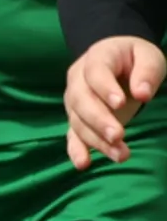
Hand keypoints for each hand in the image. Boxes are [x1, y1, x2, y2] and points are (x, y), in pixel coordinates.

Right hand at [65, 36, 164, 168]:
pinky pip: (72, 133)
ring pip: (77, 120)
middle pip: (80, 99)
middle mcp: (78, 79)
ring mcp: (75, 100)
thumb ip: (147, 71)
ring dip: (96, 139)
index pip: (95, 72)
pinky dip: (75, 149)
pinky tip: (83, 164)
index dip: (105, 88)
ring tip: (121, 155)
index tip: (120, 103)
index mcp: (97, 58)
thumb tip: (142, 94)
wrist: (116, 61)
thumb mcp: (148, 56)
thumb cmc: (134, 58)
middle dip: (98, 119)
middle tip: (118, 135)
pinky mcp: (78, 118)